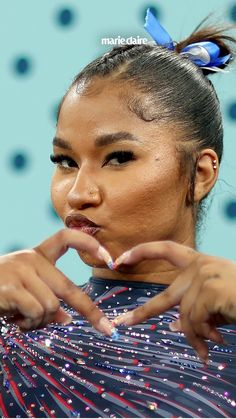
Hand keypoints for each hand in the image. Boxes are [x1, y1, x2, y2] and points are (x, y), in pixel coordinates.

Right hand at [0, 228, 112, 334]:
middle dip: (90, 312)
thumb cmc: (0, 292)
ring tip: (23, 318)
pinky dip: (29, 324)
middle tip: (107, 329)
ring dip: (40, 321)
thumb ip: (48, 299)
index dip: (89, 243)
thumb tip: (67, 318)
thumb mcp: (26, 290)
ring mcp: (21, 271)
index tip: (110, 258)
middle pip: (68, 288)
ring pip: (52, 307)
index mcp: (37, 255)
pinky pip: (36, 313)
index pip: (66, 237)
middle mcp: (31, 259)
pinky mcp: (11, 287)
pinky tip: (14, 319)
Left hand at [113, 241, 235, 362]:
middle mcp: (199, 265)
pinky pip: (195, 322)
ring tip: (207, 348)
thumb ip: (194, 309)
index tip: (121, 258)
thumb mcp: (216, 303)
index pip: (165, 249)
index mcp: (199, 262)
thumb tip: (173, 326)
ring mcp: (204, 276)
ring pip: (184, 317)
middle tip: (123, 323)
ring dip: (196, 337)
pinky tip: (216, 341)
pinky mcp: (210, 290)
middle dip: (143, 313)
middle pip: (165, 296)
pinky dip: (203, 337)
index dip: (141, 251)